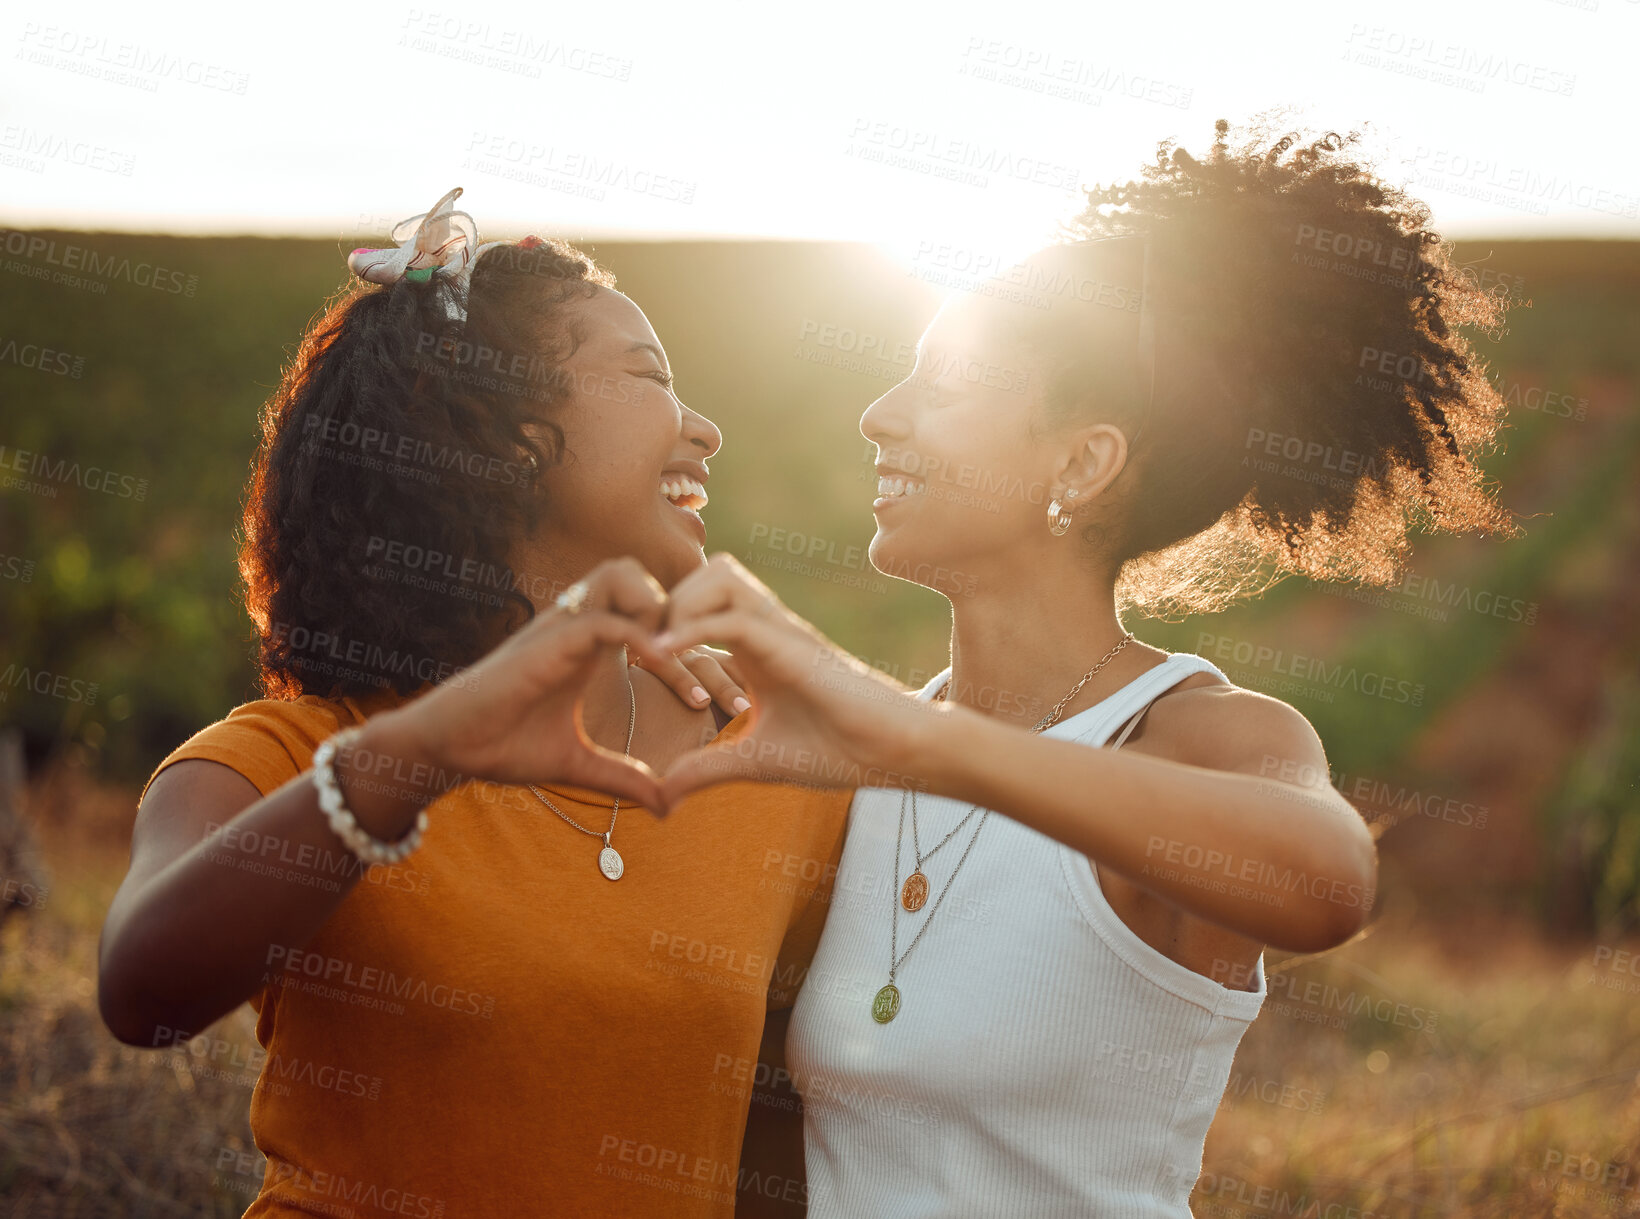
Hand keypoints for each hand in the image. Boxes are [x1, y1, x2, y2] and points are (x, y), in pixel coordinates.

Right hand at [377, 558, 672, 813]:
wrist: (449, 747)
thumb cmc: (504, 746)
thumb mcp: (578, 765)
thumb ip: (623, 777)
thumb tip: (666, 804)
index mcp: (588, 647)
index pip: (645, 615)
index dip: (683, 645)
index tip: (705, 697)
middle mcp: (577, 626)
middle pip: (636, 573)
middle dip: (673, 604)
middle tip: (691, 658)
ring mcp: (561, 628)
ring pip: (620, 575)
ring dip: (653, 606)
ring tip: (670, 657)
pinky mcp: (547, 642)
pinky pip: (603, 620)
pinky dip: (636, 636)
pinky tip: (653, 666)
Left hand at [649, 553, 930, 804]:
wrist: (891, 751)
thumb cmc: (838, 750)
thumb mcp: (754, 762)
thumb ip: (706, 769)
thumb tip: (660, 796)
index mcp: (755, 649)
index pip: (700, 606)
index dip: (662, 623)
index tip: (631, 661)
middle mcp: (765, 629)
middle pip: (705, 574)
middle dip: (665, 602)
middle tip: (640, 648)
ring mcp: (780, 631)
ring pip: (719, 576)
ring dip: (680, 605)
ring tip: (658, 651)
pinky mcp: (791, 644)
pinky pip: (732, 616)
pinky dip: (692, 629)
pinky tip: (665, 657)